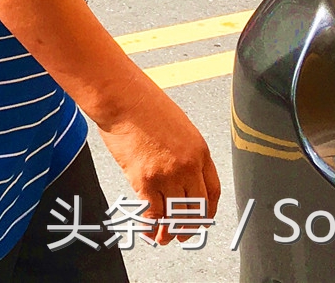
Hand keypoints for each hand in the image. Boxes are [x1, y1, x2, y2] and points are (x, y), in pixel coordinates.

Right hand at [96, 84, 220, 244]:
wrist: (121, 97)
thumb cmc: (143, 103)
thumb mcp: (176, 125)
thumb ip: (182, 150)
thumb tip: (176, 171)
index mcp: (200, 150)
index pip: (213, 190)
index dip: (208, 210)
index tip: (203, 218)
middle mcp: (188, 166)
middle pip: (196, 207)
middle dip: (190, 225)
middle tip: (184, 235)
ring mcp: (167, 175)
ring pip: (175, 214)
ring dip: (170, 231)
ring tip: (165, 239)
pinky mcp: (145, 181)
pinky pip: (153, 213)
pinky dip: (152, 226)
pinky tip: (149, 231)